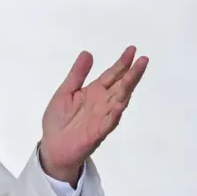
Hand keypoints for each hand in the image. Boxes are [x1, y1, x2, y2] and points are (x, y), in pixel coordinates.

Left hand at [39, 46, 147, 185]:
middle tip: (143, 59)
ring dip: (128, 87)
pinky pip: (110, 121)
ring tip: (137, 72)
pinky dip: (115, 112)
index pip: (111, 75)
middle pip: (120, 85)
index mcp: (93, 92)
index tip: (132, 49)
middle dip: (132, 72)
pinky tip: (121, 102)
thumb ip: (77, 74)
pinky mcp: (98, 131)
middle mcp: (102, 102)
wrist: (52, 145)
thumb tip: (87, 53)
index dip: (121, 63)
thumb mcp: (65, 92)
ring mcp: (103, 116)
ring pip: (119, 99)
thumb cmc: (58, 120)